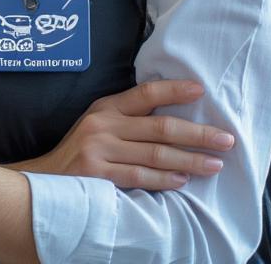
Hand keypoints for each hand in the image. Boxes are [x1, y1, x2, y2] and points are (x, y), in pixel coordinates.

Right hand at [22, 79, 234, 189]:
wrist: (46, 177)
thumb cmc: (79, 151)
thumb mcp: (98, 125)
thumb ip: (127, 120)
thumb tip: (170, 118)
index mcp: (106, 108)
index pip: (144, 94)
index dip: (173, 90)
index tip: (200, 90)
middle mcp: (104, 124)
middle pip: (158, 126)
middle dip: (196, 133)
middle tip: (225, 138)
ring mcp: (100, 148)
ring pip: (155, 153)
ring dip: (189, 159)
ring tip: (214, 163)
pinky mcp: (98, 173)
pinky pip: (140, 176)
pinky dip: (164, 178)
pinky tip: (182, 180)